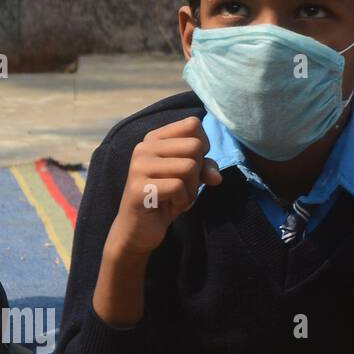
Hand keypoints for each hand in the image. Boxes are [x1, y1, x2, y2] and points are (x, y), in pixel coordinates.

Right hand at [107, 116, 221, 257]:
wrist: (139, 229)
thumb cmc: (167, 197)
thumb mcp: (190, 177)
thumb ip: (205, 167)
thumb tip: (216, 176)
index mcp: (154, 138)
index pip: (193, 124)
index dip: (203, 146)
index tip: (191, 163)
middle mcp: (143, 147)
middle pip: (194, 146)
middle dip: (198, 170)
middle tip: (183, 185)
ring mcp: (138, 166)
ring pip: (189, 166)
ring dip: (191, 188)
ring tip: (177, 196)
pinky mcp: (139, 188)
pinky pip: (178, 187)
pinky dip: (183, 200)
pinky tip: (170, 205)